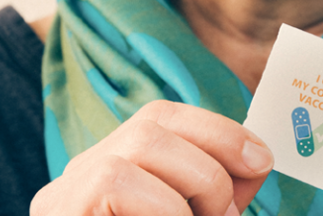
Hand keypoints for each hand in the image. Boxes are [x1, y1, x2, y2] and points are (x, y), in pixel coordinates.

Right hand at [30, 101, 273, 215]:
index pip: (162, 116)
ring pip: (140, 142)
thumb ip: (217, 196)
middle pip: (151, 123)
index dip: (218, 129)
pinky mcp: (61, 212)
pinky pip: (116, 182)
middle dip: (210, 164)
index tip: (261, 159)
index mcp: (115, 167)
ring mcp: (63, 193)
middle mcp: (83, 172)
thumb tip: (257, 159)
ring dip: (193, 186)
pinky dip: (165, 209)